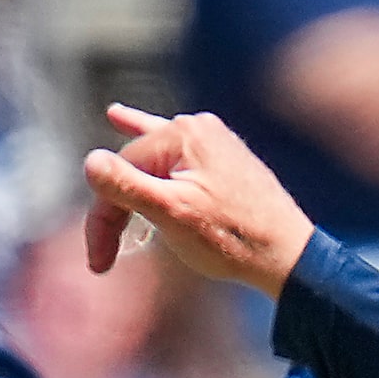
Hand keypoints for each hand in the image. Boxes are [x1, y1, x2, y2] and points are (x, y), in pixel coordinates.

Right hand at [82, 106, 316, 296]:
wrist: (288, 256)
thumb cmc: (231, 238)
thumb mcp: (172, 214)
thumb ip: (127, 187)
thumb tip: (90, 163)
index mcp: (182, 135)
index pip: (120, 170)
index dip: (104, 218)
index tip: (100, 261)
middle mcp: (198, 128)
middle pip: (138, 165)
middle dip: (118, 206)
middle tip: (104, 256)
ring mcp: (214, 141)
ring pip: (157, 156)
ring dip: (134, 162)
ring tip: (113, 116)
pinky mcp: (226, 159)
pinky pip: (178, 152)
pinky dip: (156, 147)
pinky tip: (130, 117)